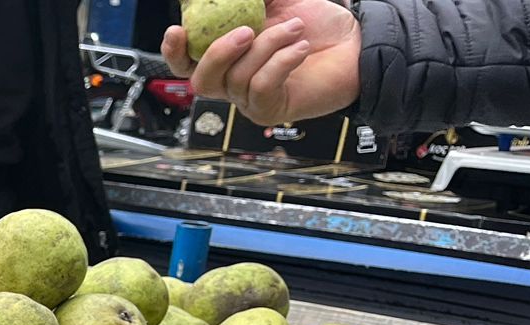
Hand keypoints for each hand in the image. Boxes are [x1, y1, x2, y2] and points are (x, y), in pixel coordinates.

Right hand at [162, 0, 361, 124]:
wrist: (355, 44)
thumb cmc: (318, 26)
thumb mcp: (280, 0)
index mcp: (226, 56)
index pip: (185, 63)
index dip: (174, 51)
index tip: (178, 30)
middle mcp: (233, 81)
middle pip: (202, 81)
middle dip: (220, 53)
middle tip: (247, 30)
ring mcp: (250, 98)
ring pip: (237, 79)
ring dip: (267, 46)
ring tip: (295, 28)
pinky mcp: (271, 109)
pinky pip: (262, 86)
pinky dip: (282, 61)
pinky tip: (301, 47)